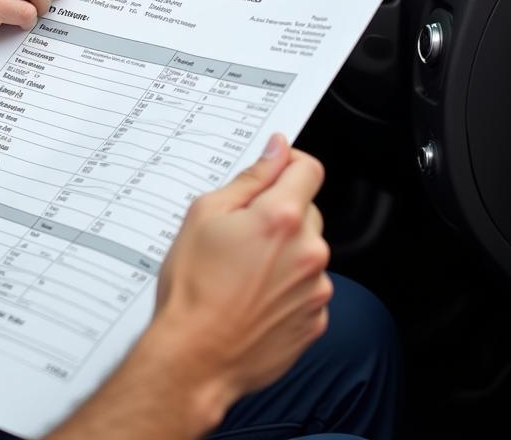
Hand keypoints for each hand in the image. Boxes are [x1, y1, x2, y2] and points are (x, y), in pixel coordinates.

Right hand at [153, 134, 331, 414]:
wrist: (196, 358)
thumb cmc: (193, 288)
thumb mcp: (205, 215)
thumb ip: (249, 179)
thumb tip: (275, 152)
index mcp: (281, 218)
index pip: (308, 169)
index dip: (288, 163)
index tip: (272, 170)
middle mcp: (309, 251)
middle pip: (307, 210)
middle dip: (279, 211)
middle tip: (240, 231)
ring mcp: (317, 289)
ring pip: (307, 250)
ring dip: (284, 251)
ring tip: (242, 271)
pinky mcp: (316, 320)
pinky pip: (307, 287)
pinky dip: (287, 286)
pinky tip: (253, 296)